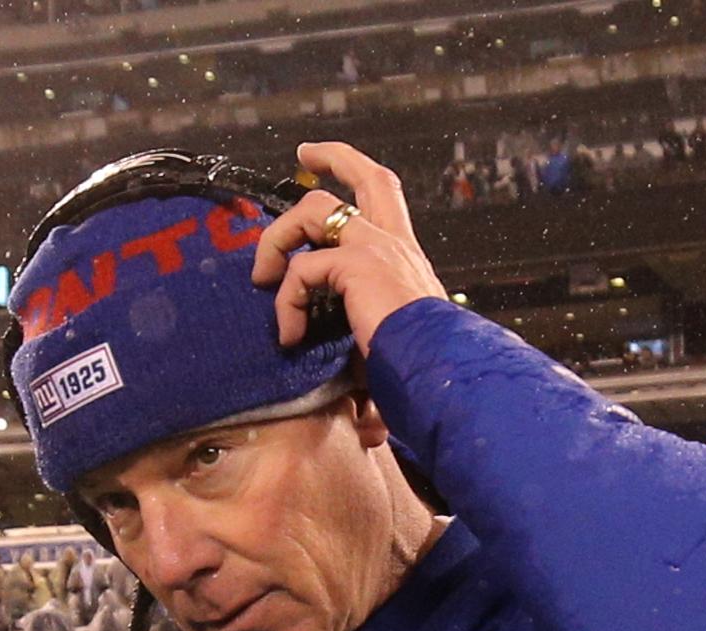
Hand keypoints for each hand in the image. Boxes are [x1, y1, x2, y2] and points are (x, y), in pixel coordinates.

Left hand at [250, 141, 453, 355]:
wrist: (441, 371)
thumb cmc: (422, 368)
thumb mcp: (394, 340)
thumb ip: (369, 341)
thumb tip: (357, 400)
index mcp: (405, 256)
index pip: (384, 196)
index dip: (355, 171)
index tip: (323, 164)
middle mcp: (395, 243)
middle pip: (365, 175)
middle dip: (332, 156)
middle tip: (303, 155)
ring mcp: (376, 248)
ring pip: (314, 208)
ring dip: (278, 238)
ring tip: (264, 278)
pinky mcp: (356, 265)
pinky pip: (301, 268)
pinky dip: (286, 301)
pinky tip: (291, 334)